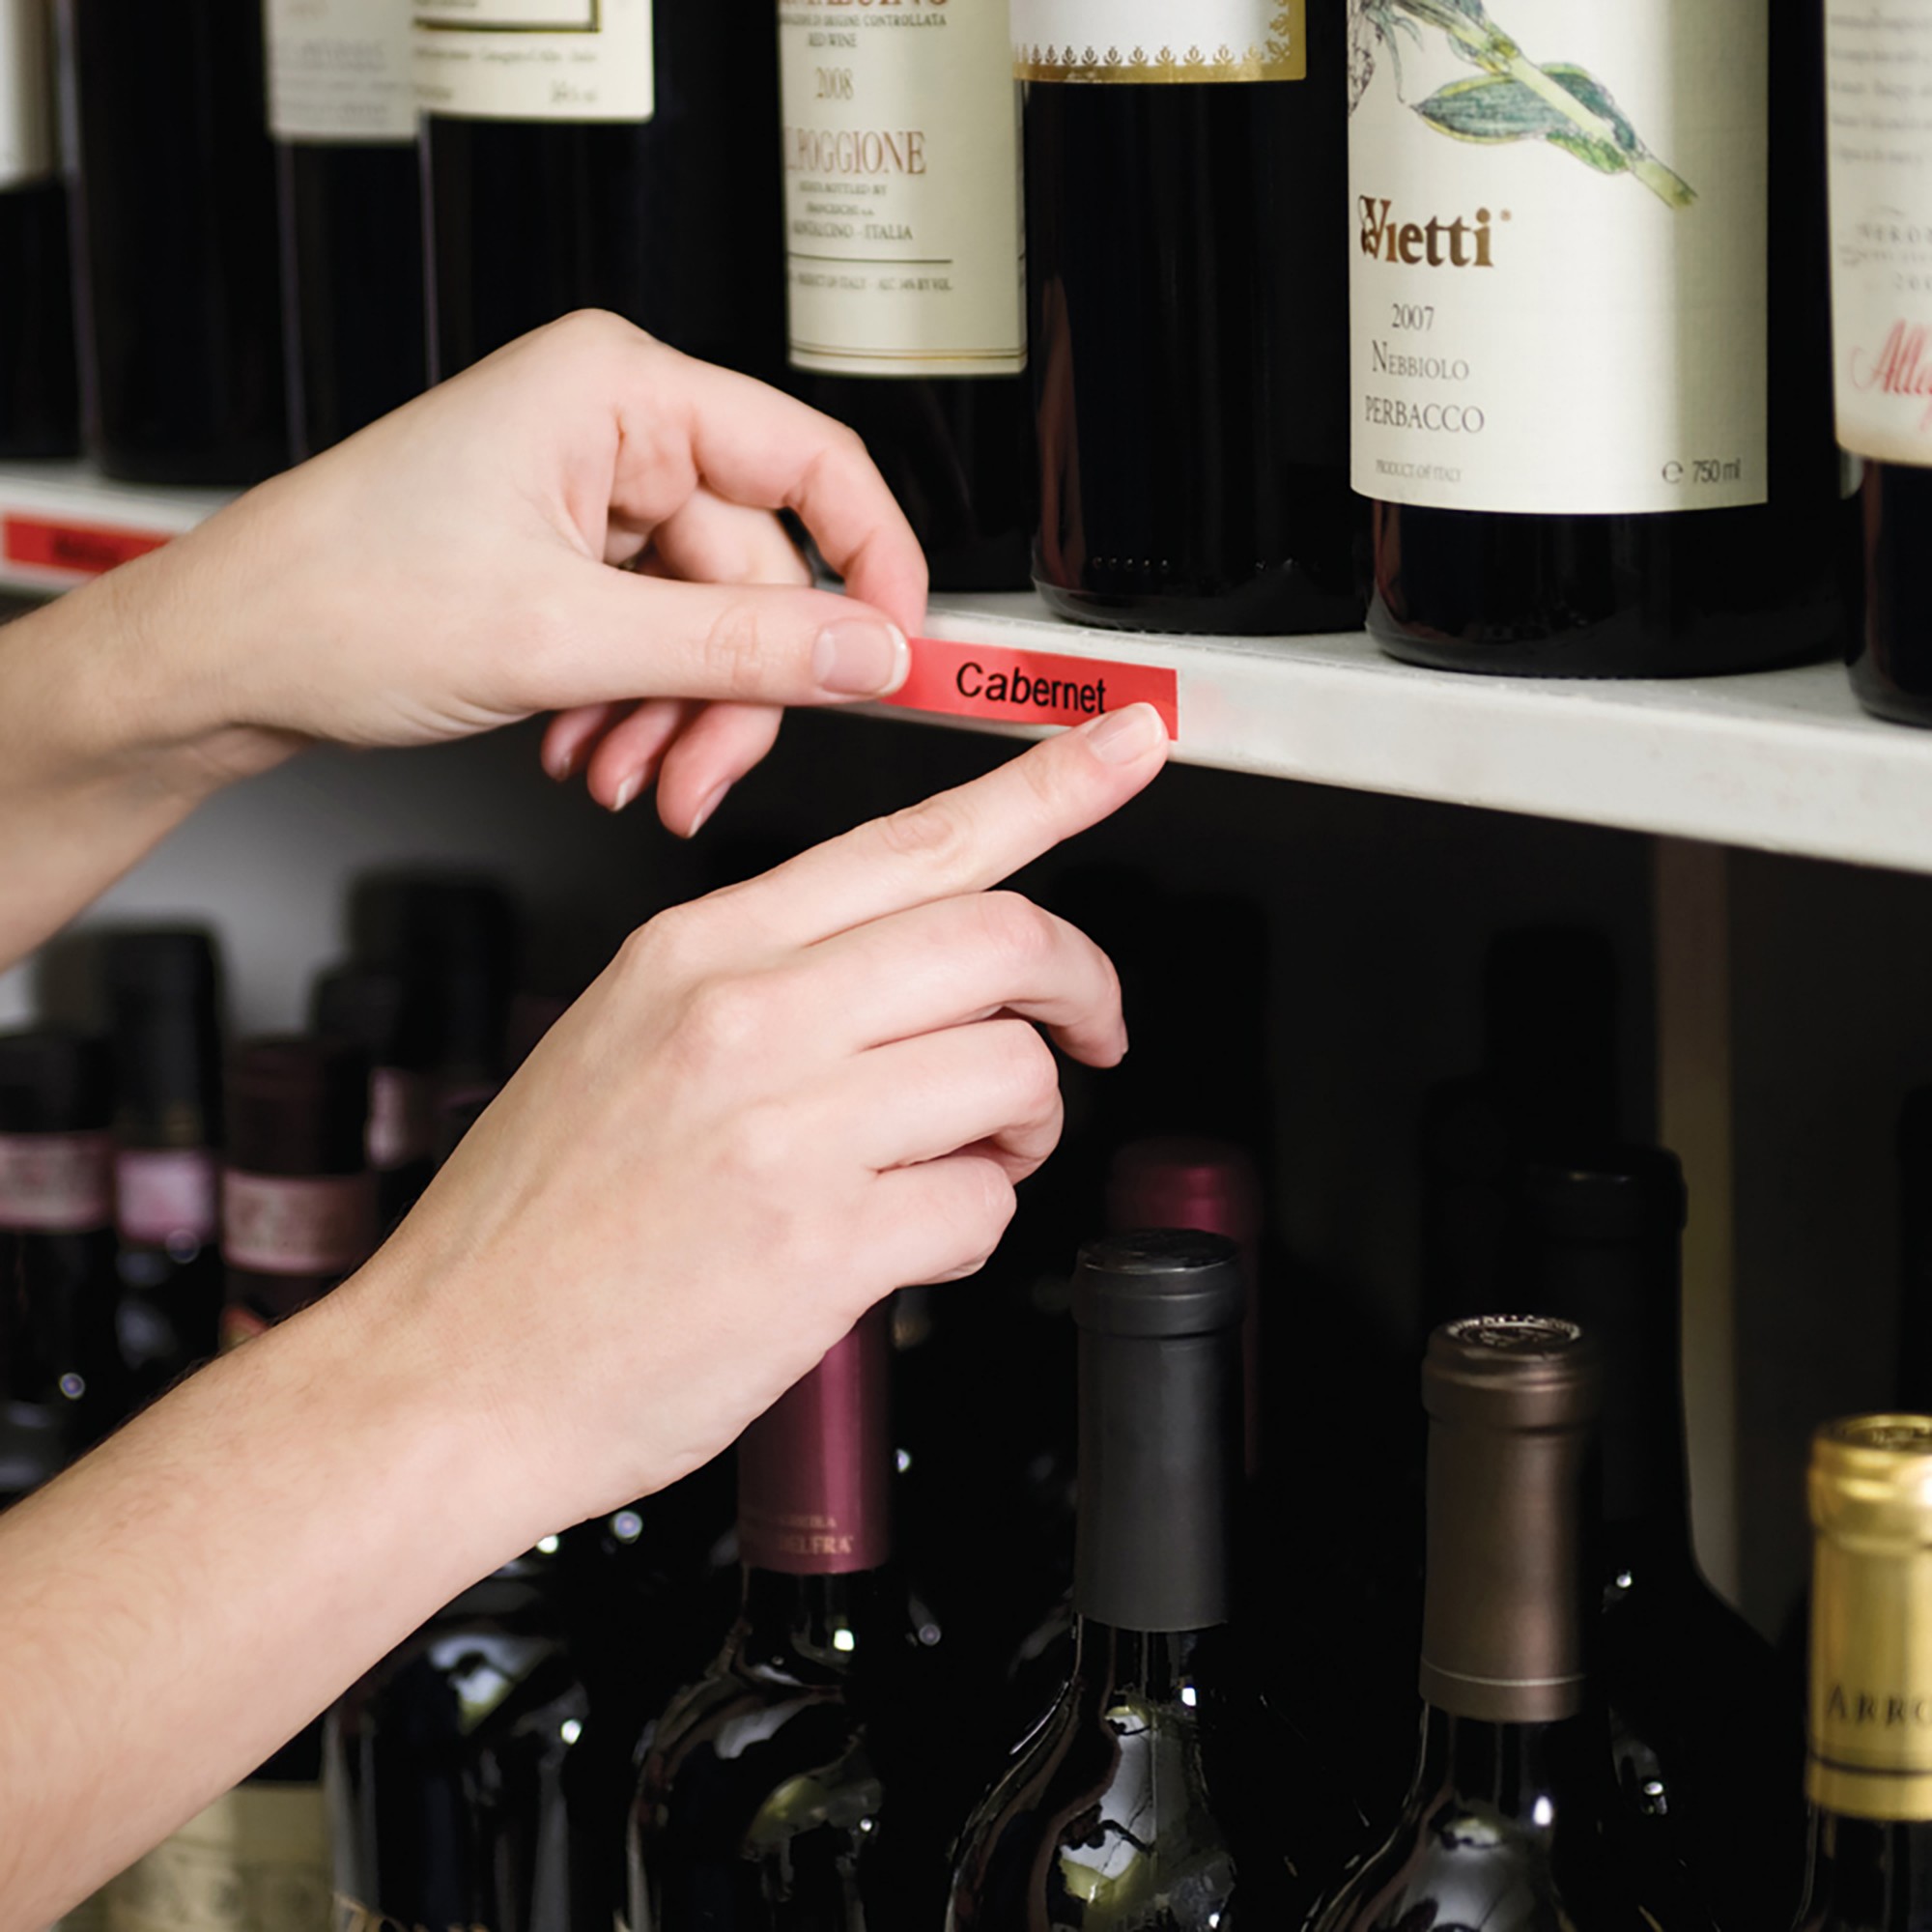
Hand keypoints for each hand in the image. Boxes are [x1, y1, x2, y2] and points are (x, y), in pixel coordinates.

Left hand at [106, 310, 927, 833]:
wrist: (220, 663)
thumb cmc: (335, 601)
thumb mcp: (564, 637)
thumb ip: (738, 645)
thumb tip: (867, 652)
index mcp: (617, 391)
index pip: (812, 464)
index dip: (871, 565)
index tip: (896, 656)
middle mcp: (609, 432)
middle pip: (755, 576)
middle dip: (726, 695)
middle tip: (696, 777)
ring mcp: (585, 500)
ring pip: (705, 626)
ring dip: (673, 718)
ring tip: (615, 775)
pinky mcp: (563, 560)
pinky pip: (652, 644)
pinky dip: (631, 712)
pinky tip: (581, 751)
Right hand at [364, 705, 1168, 1529]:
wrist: (444, 1374)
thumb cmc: (530, 1228)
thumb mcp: (624, 1040)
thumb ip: (771, 985)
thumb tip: (921, 982)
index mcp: (697, 951)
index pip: (911, 839)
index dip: (1046, 787)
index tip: (1125, 745)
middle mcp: (743, 1014)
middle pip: (999, 938)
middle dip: (1083, 983)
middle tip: (1092, 1028)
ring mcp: (782, 1126)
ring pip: (1010, 1069)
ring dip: (1025, 1125)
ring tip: (968, 1160)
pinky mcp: (817, 1244)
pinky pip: (981, 1204)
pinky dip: (976, 1223)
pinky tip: (912, 1237)